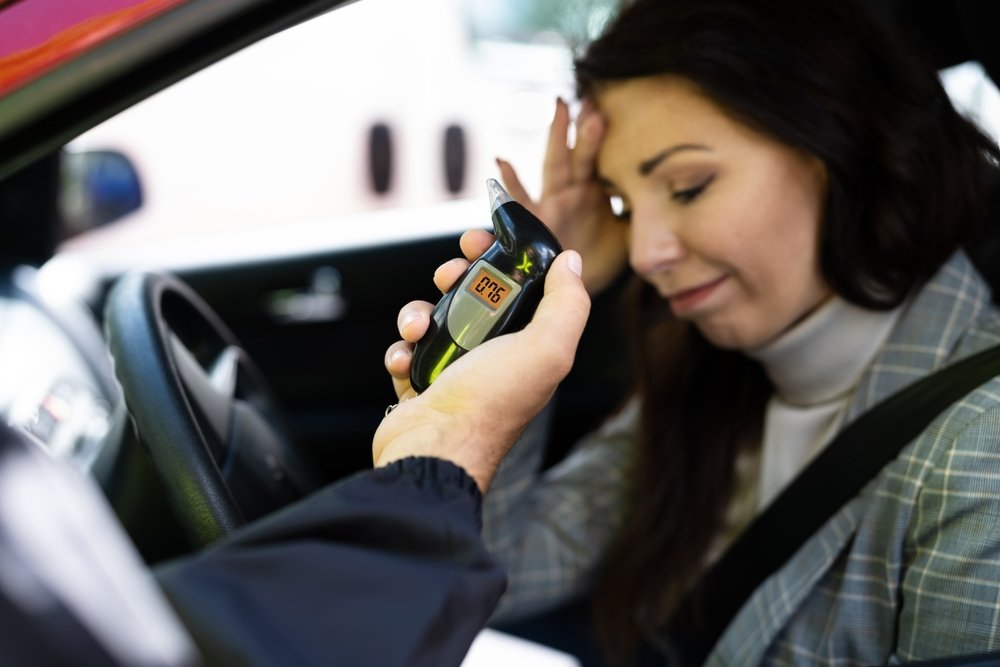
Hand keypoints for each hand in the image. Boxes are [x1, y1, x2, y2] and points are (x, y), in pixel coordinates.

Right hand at [374, 250, 589, 491]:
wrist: (435, 449)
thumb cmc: (490, 402)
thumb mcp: (545, 349)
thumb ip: (567, 304)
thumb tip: (572, 262)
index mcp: (529, 346)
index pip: (521, 288)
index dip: (503, 258)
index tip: (482, 239)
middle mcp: (496, 357)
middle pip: (475, 296)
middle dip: (457, 277)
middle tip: (447, 274)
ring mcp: (456, 370)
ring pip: (436, 318)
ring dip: (420, 313)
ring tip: (418, 328)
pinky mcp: (422, 382)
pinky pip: (408, 349)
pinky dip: (402, 349)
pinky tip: (405, 361)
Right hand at [497, 98, 627, 293]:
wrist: (581, 286)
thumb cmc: (603, 256)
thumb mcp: (629, 232)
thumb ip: (642, 212)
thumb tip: (671, 193)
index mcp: (593, 190)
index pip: (599, 155)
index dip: (602, 133)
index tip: (609, 105)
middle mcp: (571, 191)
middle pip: (576, 153)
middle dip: (581, 126)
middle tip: (589, 99)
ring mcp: (551, 204)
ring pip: (554, 166)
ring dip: (557, 138)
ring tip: (559, 108)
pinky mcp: (536, 223)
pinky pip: (520, 201)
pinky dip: (510, 182)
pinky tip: (502, 161)